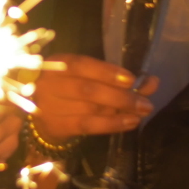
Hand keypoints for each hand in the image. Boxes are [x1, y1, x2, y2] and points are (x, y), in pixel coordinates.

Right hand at [32, 54, 158, 142]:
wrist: (36, 110)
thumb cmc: (68, 86)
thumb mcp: (87, 74)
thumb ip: (116, 77)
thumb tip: (152, 82)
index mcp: (57, 63)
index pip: (81, 65)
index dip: (106, 72)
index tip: (131, 79)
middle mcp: (50, 83)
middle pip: (87, 90)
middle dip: (120, 96)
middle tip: (145, 102)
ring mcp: (50, 106)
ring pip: (89, 109)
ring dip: (120, 111)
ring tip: (142, 112)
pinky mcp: (56, 126)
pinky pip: (87, 126)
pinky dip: (111, 124)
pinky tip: (130, 123)